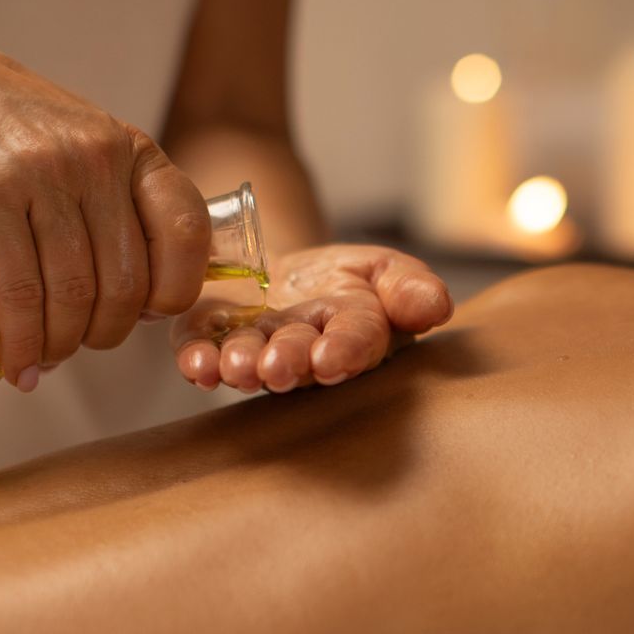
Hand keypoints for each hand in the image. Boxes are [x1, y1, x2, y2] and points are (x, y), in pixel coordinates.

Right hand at [0, 12, 209, 390]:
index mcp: (133, 149)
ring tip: (46, 359)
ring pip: (73, 293)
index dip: (176, 289)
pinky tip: (16, 361)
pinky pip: (19, 288)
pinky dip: (20, 339)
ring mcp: (44, 174)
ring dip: (61, 344)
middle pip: (126, 281)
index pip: (186, 233)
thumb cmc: (1, 118)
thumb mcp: (81, 139)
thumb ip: (116, 197)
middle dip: (108, 332)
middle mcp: (98, 159)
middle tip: (84, 345)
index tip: (148, 313)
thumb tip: (142, 290)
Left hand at [171, 244, 453, 392]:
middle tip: (277, 367)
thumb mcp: (383, 268)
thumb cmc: (340, 278)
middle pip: (299, 357)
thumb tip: (437, 308)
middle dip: (288, 362)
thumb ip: (409, 286)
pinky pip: (201, 351)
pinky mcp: (208, 338)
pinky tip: (196, 364)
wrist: (278, 266)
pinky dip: (198, 359)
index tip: (331, 358)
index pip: (356, 340)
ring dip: (242, 365)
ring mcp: (253, 347)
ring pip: (249, 360)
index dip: (345, 351)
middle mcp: (303, 348)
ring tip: (237, 365)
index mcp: (353, 331)